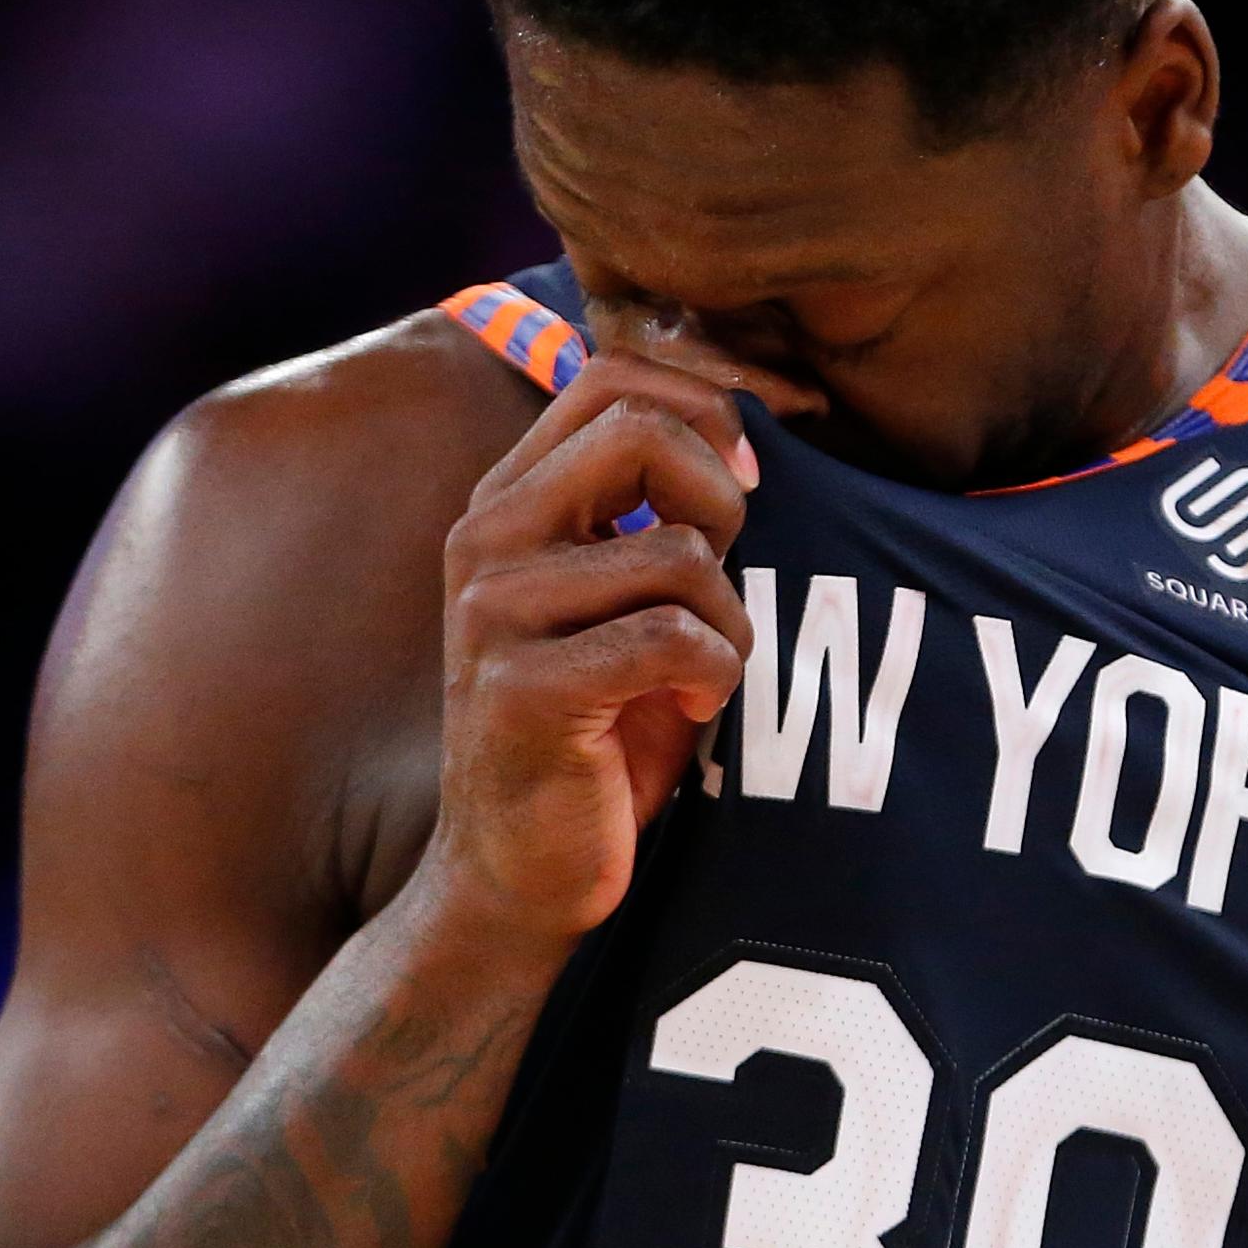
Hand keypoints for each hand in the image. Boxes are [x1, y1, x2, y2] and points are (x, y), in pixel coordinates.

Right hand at [423, 352, 758, 943]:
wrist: (519, 871)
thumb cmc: (599, 729)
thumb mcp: (624, 596)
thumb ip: (659, 508)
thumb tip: (760, 420)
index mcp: (510, 498)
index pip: (610, 376)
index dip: (709, 405)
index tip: (758, 473)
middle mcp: (487, 536)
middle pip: (642, 431)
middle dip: (724, 496)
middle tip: (732, 572)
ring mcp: (495, 611)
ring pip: (679, 552)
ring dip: (731, 620)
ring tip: (706, 672)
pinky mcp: (524, 688)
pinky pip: (674, 638)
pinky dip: (716, 676)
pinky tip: (693, 707)